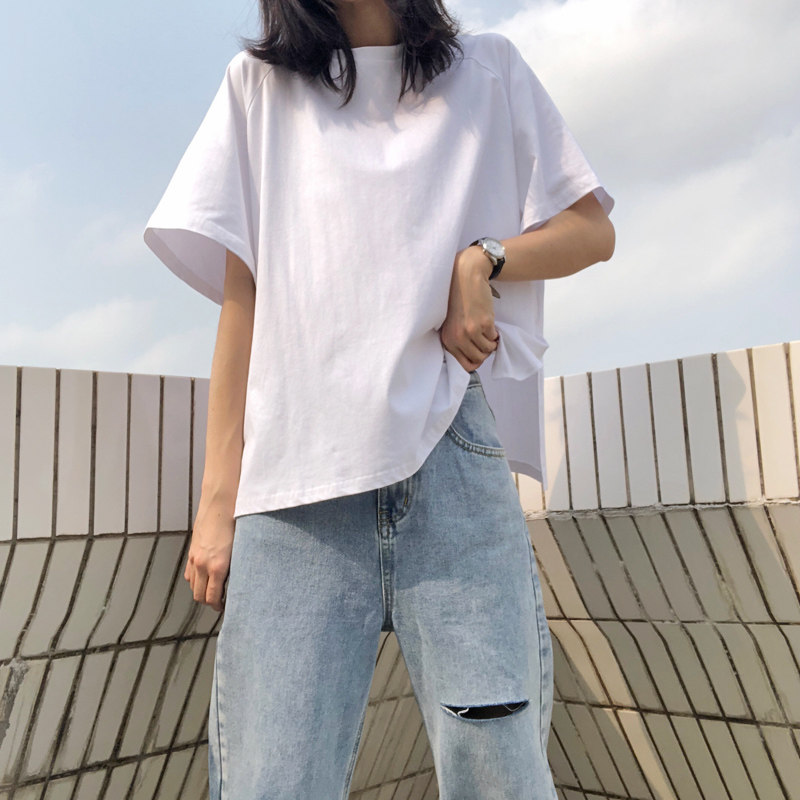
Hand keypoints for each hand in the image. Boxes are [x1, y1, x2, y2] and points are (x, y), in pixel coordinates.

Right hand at [184, 496, 234, 612]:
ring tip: (214, 590)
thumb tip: (240, 580)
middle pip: (200, 596)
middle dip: (209, 602)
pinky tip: (205, 576)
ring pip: (193, 586)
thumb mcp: (241, 548)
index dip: (218, 606)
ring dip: (201, 591)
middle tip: (220, 601)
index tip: (226, 607)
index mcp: (218, 566)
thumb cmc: (235, 522)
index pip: (212, 597)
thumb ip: (237, 567)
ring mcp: (195, 558)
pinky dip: (195, 579)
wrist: (221, 503)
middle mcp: (203, 564)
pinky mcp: (192, 550)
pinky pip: (189, 573)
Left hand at [438, 246, 499, 371]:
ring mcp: (471, 332)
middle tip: (483, 339)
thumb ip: (458, 341)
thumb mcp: (452, 324)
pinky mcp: (484, 323)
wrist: (466, 277)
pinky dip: (495, 333)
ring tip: (486, 330)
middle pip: (478, 360)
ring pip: (488, 350)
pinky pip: (494, 338)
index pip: (464, 365)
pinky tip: (488, 321)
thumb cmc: (459, 301)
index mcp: (447, 340)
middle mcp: (457, 338)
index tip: (477, 351)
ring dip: (490, 342)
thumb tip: (474, 359)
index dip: (475, 360)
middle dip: (484, 351)